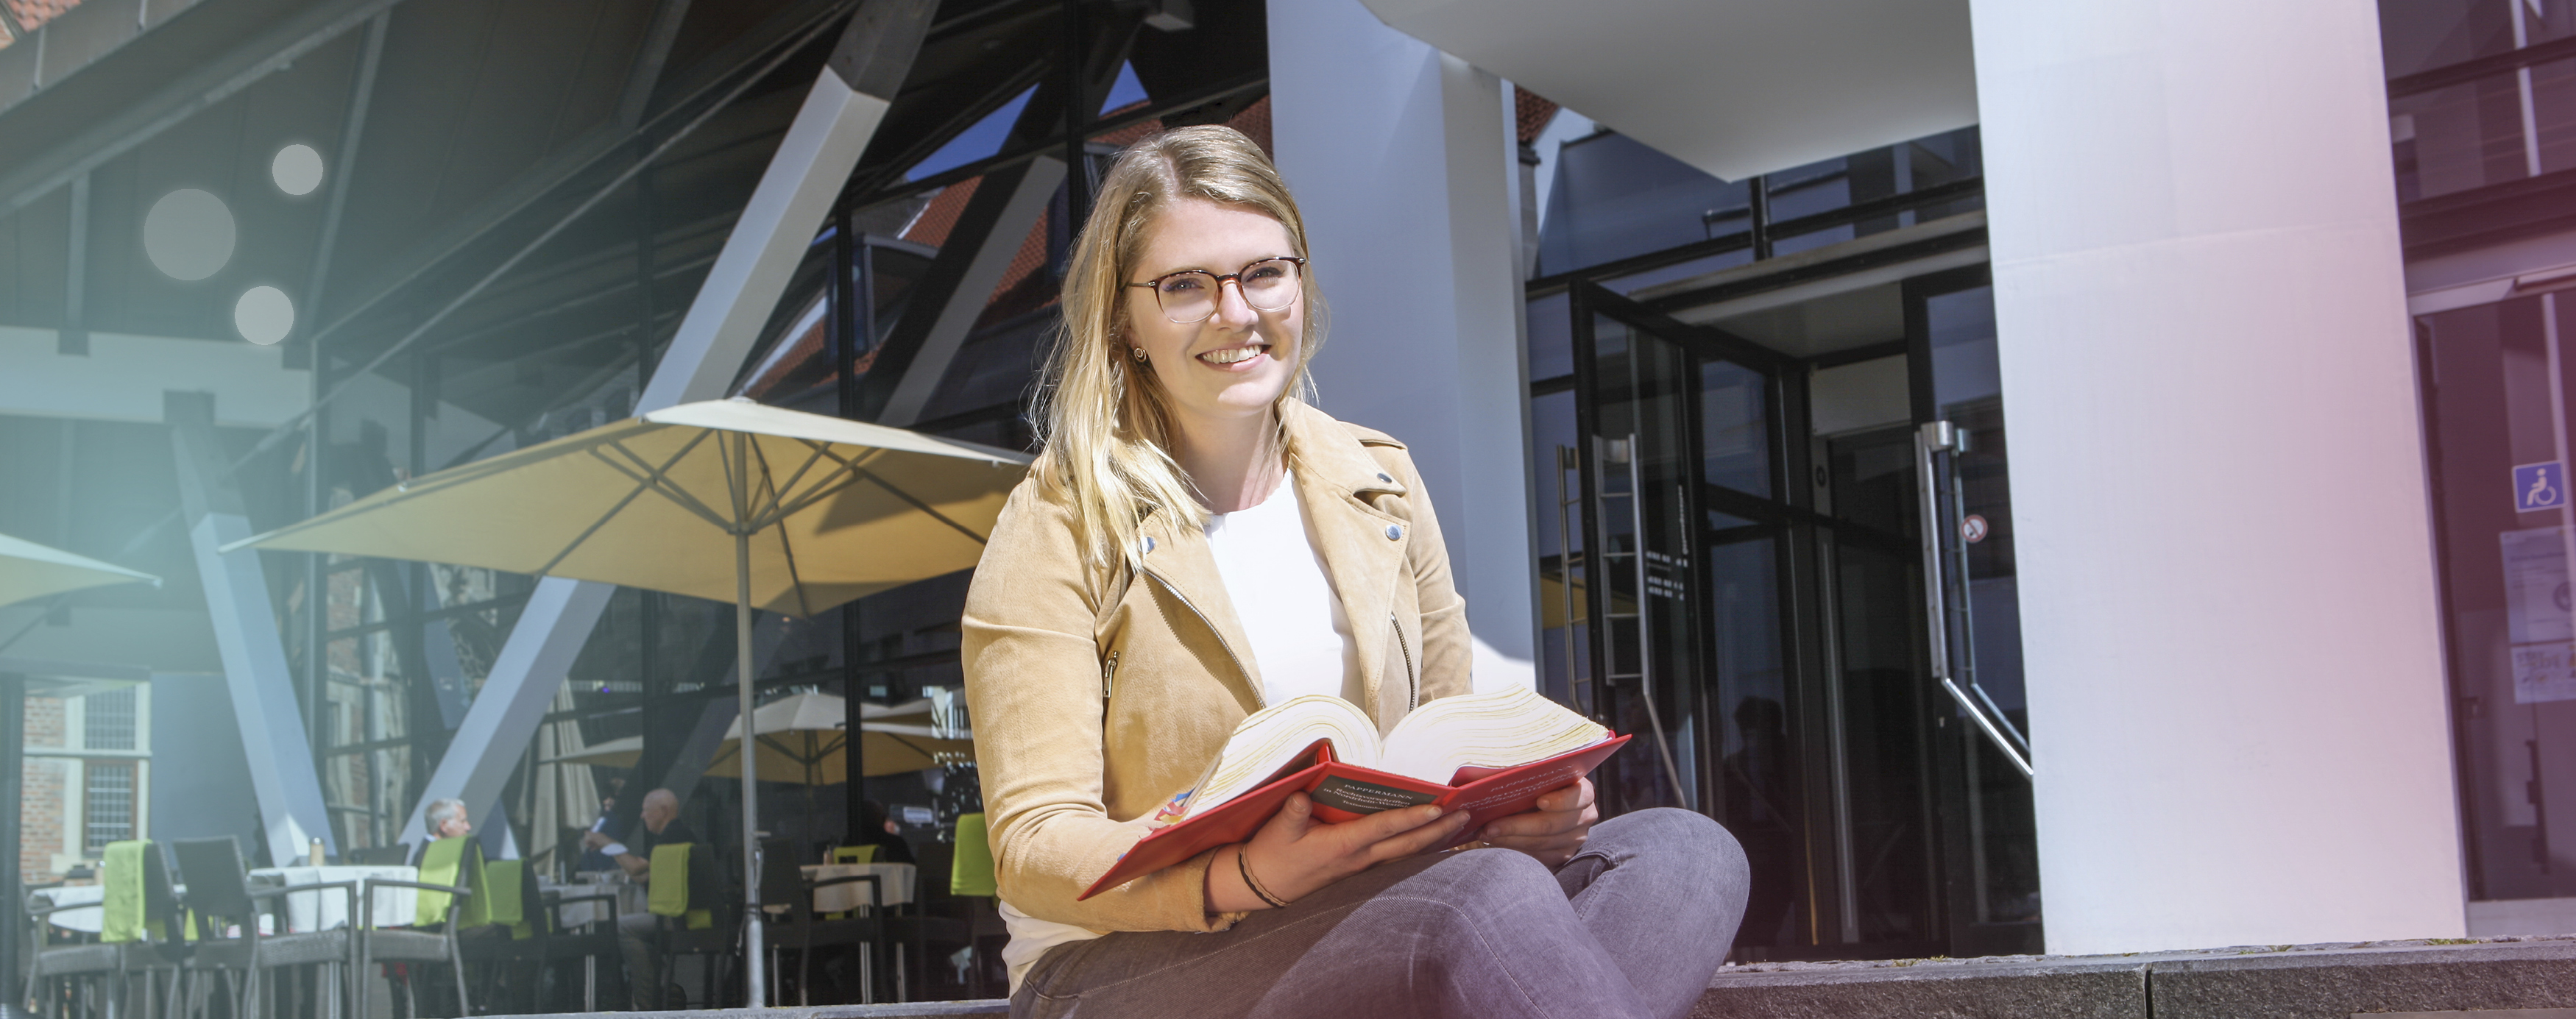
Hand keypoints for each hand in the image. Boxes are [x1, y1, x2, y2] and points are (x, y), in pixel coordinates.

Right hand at [580, 831, 611, 849]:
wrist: (611, 846)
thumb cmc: (603, 841)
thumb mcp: (596, 838)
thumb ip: (591, 835)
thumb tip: (585, 831)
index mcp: (597, 834)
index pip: (590, 834)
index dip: (587, 838)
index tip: (586, 842)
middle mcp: (598, 837)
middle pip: (591, 838)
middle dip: (588, 841)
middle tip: (588, 845)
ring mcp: (600, 841)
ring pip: (593, 842)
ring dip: (590, 844)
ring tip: (589, 847)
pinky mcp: (601, 846)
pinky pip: (596, 846)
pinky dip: (593, 848)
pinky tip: (591, 850)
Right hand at [1208, 793, 1471, 911]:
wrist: (1263, 886)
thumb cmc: (1272, 855)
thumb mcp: (1278, 831)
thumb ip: (1292, 813)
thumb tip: (1301, 796)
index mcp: (1342, 845)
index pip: (1385, 828)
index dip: (1412, 817)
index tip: (1439, 807)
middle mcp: (1359, 858)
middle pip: (1408, 844)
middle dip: (1439, 830)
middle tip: (1468, 815)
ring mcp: (1361, 866)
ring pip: (1406, 853)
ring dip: (1434, 839)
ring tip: (1460, 825)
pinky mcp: (1358, 867)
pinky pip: (1395, 856)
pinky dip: (1417, 846)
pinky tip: (1431, 839)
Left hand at [1476, 777, 1597, 866]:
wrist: (1545, 800)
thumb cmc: (1536, 782)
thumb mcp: (1536, 773)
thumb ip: (1527, 773)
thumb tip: (1497, 774)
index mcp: (1584, 791)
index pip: (1579, 796)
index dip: (1560, 800)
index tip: (1540, 801)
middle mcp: (1585, 816)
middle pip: (1552, 825)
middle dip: (1516, 826)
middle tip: (1489, 826)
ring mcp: (1576, 838)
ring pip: (1540, 843)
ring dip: (1509, 840)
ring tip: (1485, 834)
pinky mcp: (1563, 854)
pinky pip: (1538, 857)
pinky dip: (1514, 849)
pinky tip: (1496, 842)